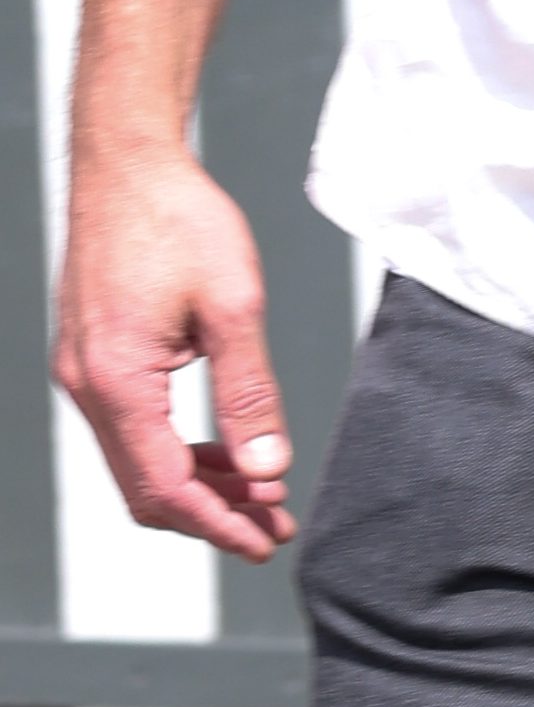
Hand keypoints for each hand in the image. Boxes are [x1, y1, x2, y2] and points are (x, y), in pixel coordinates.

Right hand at [53, 143, 294, 558]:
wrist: (129, 165)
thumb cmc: (178, 220)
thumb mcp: (234, 306)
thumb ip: (250, 393)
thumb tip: (268, 467)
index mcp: (118, 381)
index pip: (166, 486)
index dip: (219, 523)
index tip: (265, 541)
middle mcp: (89, 386)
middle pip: (146, 487)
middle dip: (212, 513)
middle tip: (274, 525)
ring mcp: (85, 373)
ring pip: (138, 461)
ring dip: (198, 484)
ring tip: (261, 491)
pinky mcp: (94, 358)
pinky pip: (132, 428)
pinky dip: (177, 449)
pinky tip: (225, 450)